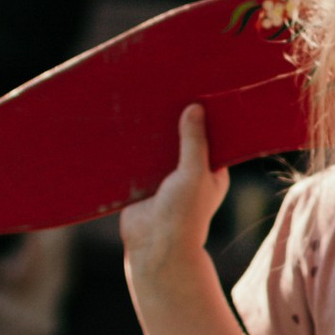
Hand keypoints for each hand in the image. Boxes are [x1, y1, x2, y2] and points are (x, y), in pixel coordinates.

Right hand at [120, 102, 228, 286]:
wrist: (154, 249)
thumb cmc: (184, 215)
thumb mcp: (193, 174)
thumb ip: (194, 142)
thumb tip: (195, 108)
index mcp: (211, 169)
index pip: (210, 135)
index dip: (204, 115)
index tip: (197, 88)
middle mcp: (189, 171)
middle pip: (181, 137)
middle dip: (174, 119)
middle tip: (166, 86)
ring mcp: (165, 177)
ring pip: (158, 147)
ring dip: (151, 131)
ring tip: (143, 98)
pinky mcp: (142, 183)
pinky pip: (137, 159)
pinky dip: (133, 146)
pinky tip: (124, 123)